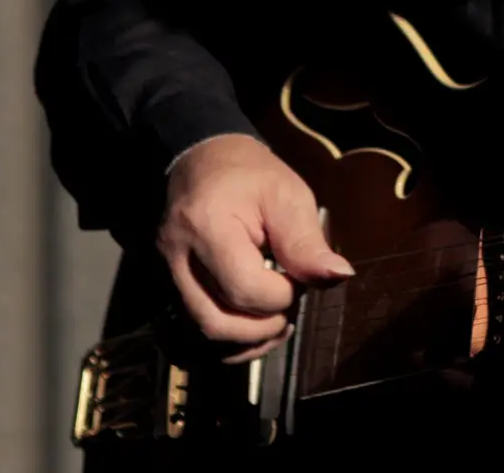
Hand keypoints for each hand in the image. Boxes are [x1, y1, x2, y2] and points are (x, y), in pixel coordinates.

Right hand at [157, 134, 353, 363]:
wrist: (202, 161)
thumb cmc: (249, 175)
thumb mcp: (287, 196)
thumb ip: (307, 242)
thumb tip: (338, 276)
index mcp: (206, 225)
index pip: (245, 287)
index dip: (283, 295)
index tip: (300, 277)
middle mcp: (176, 256)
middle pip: (216, 321)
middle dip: (263, 326)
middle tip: (290, 305)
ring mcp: (164, 274)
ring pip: (199, 333)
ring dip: (245, 341)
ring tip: (276, 323)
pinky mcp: (165, 286)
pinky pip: (187, 331)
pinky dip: (225, 339)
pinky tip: (251, 328)